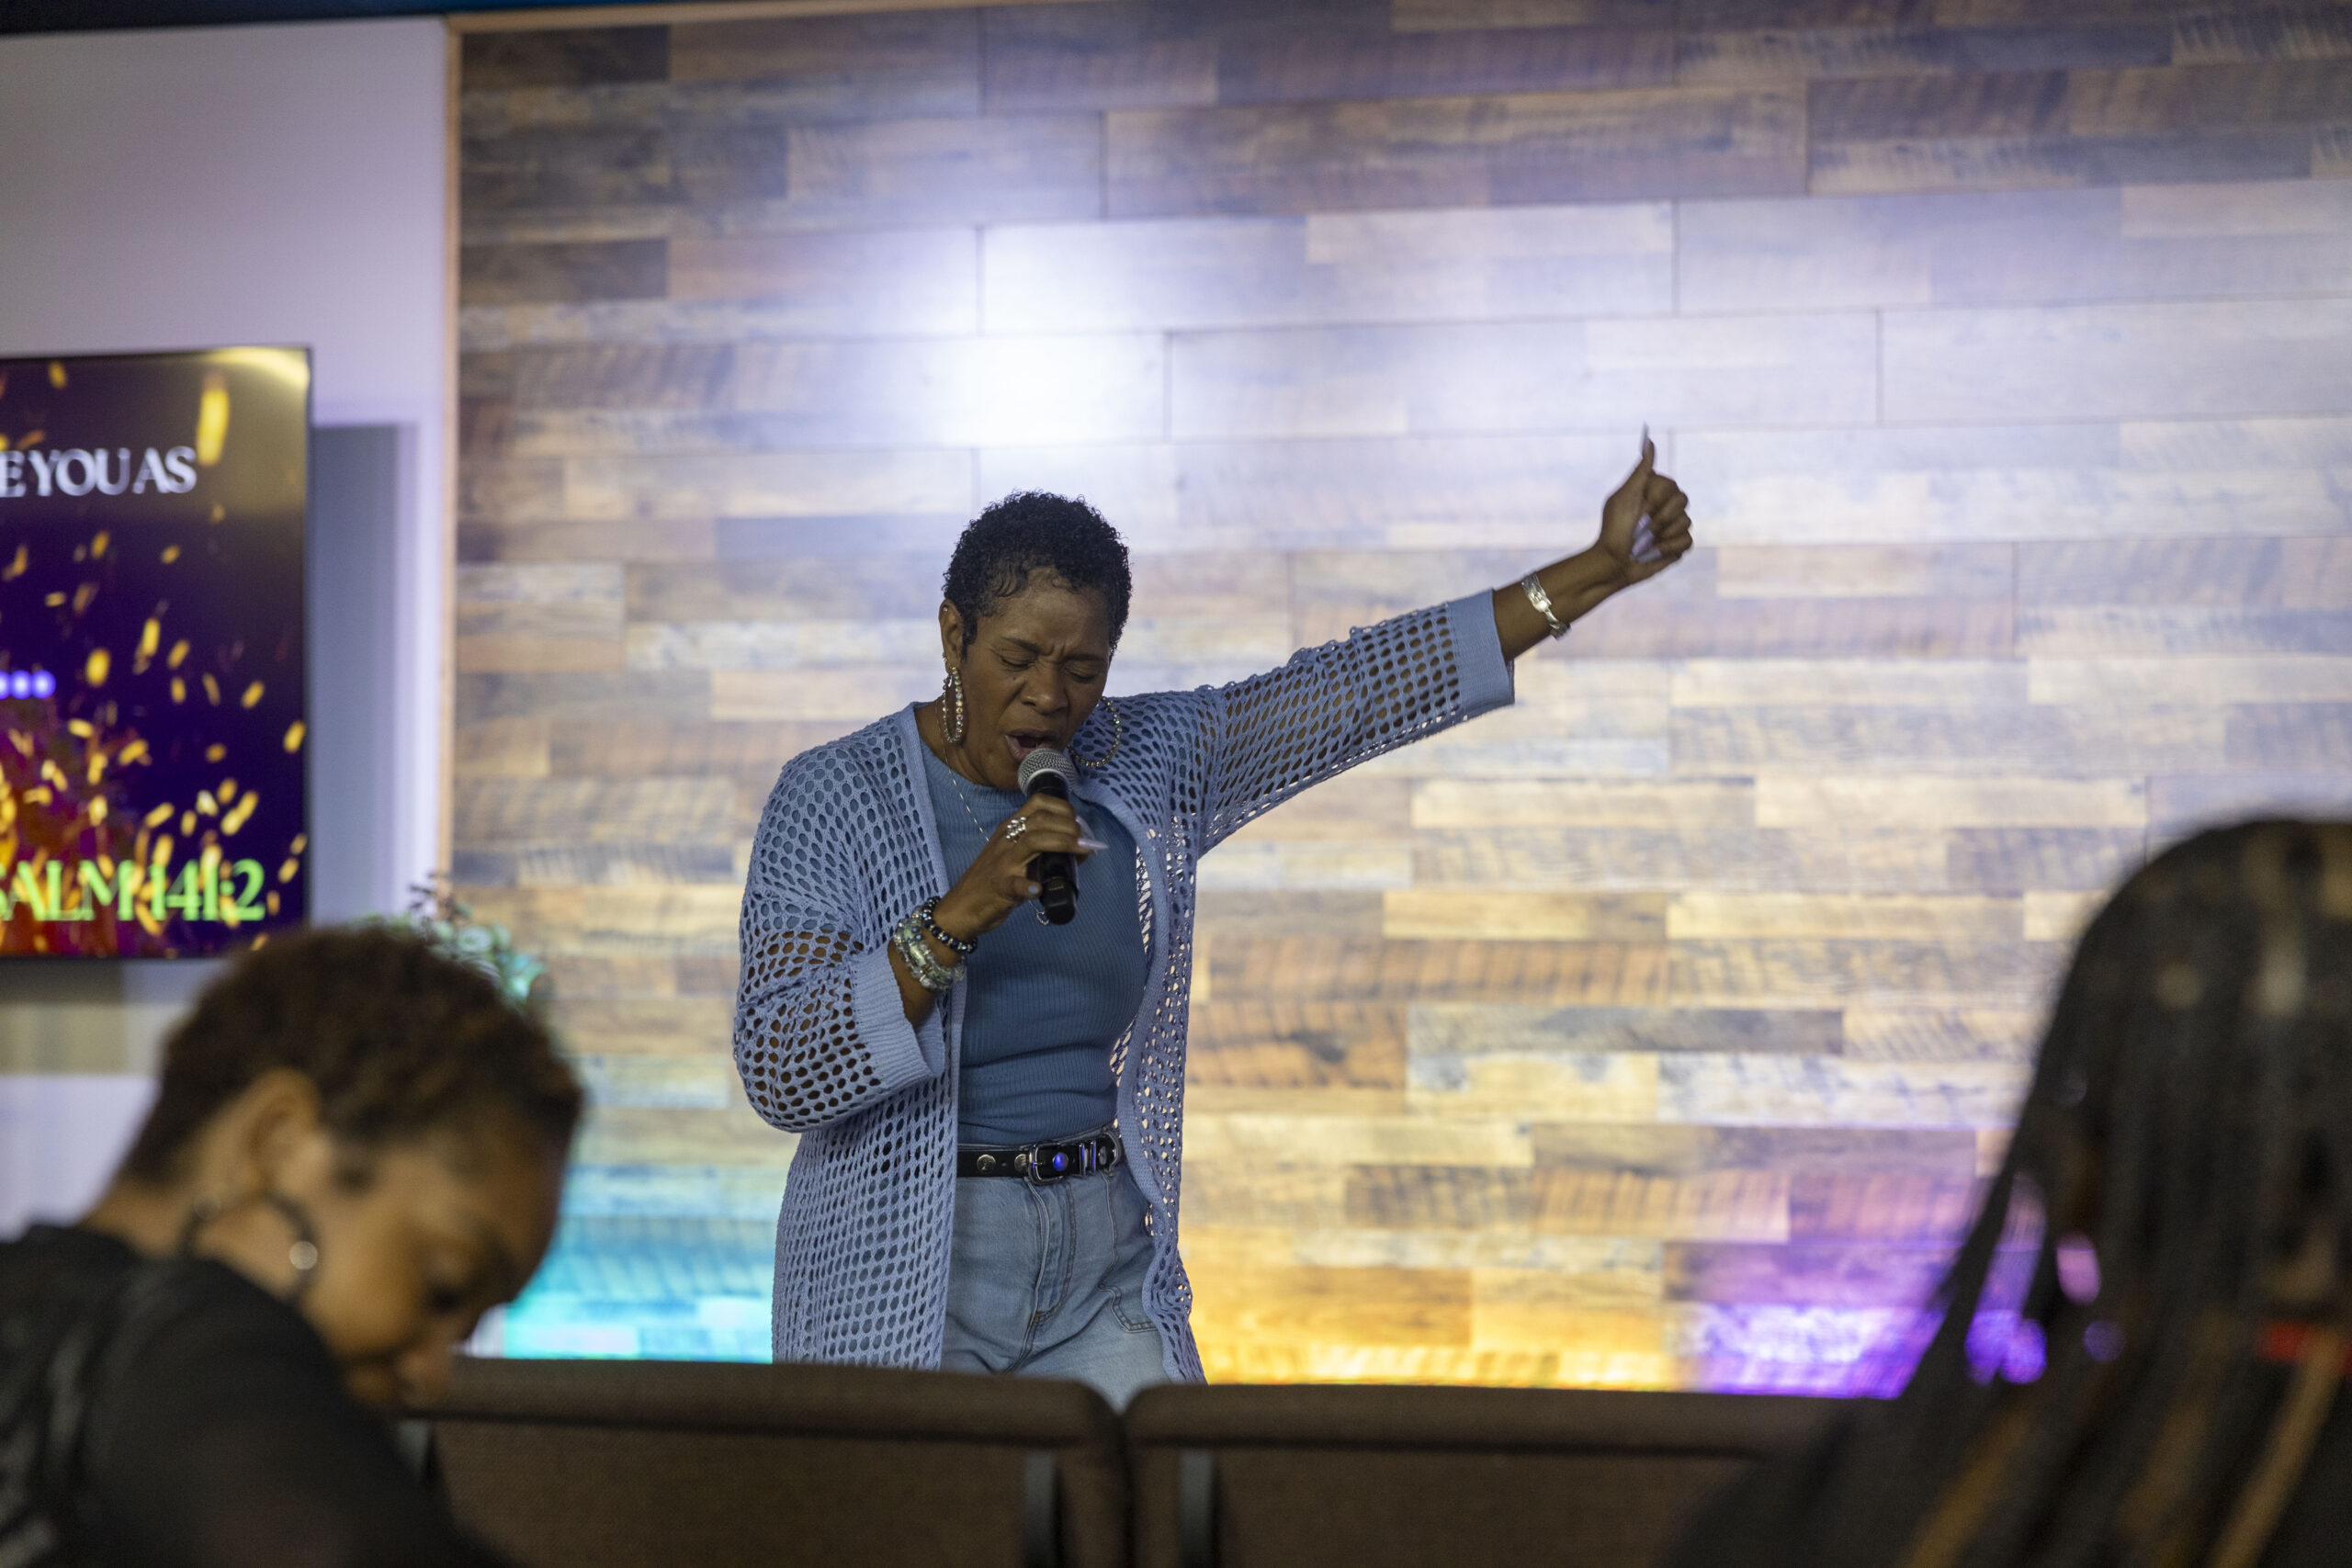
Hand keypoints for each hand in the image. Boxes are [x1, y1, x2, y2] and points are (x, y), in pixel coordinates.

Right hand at [932, 794, 1093, 940]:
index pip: (1038, 803)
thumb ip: (1045, 852)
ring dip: (1061, 842)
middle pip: (1040, 820)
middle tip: (1086, 840)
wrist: (962, 906)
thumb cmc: (994, 880)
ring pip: (1032, 841)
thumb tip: (1083, 849)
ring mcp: (1002, 862)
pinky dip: (1029, 885)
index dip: (1063, 808)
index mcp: (1011, 829)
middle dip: (1069, 826)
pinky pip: (1014, 883)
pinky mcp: (999, 886)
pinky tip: (1039, 889)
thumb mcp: (1019, 859)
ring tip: (1080, 851)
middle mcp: (1006, 840)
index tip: (1079, 824)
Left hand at [1594, 434, 1692, 589]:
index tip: (1638, 509)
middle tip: (1641, 528)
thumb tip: (1649, 439)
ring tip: (1644, 543)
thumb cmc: (1614, 529)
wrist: (1612, 563)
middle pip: (1683, 501)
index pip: (1671, 485)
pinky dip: (1669, 549)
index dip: (1656, 499)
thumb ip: (1641, 470)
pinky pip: (1687, 541)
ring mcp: (1673, 526)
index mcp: (1652, 491)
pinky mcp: (1678, 545)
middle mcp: (1665, 506)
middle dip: (1659, 518)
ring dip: (1662, 535)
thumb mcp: (1625, 496)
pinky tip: (1653, 552)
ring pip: (1686, 522)